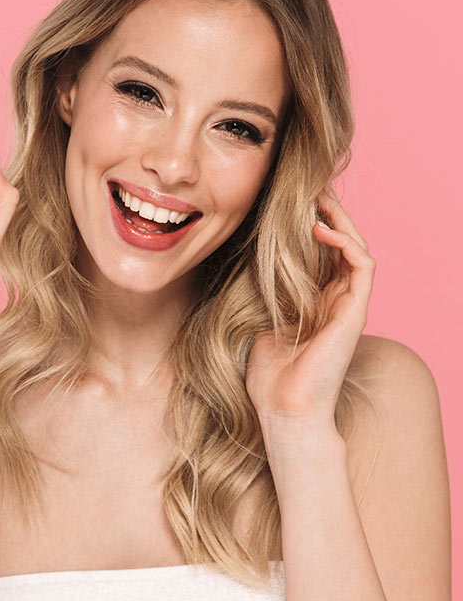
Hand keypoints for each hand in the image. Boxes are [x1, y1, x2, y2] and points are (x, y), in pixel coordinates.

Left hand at [245, 186, 375, 430]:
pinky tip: (321, 229)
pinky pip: (362, 266)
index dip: (311, 225)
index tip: (290, 202)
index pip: (321, 253)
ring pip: (356, 249)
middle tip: (310, 190)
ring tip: (318, 199)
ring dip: (340, 221)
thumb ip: (261, 294)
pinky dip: (345, 243)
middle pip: (342, 245)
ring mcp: (348, 306)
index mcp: (316, 303)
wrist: (283, 410)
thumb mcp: (258, 321)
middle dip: (328, 215)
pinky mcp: (355, 312)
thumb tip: (238, 264)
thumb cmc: (268, 375)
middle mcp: (337, 301)